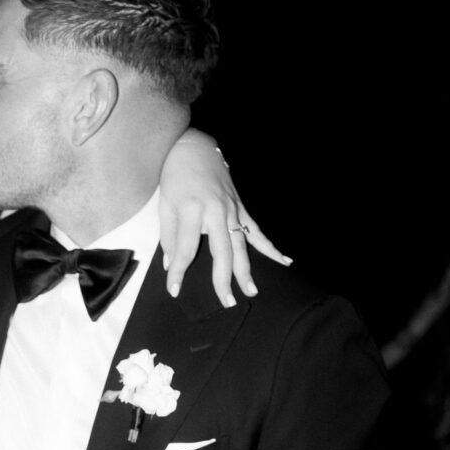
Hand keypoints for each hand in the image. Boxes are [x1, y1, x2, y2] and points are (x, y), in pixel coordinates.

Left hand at [159, 130, 290, 306]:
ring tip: (251, 291)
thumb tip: (172, 265)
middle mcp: (215, 212)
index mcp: (192, 211)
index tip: (174, 290)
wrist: (194, 147)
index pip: (185, 249)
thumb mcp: (165, 205)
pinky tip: (285, 260)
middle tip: (227, 302)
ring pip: (242, 245)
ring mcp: (232, 210)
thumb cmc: (175, 176)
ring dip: (247, 270)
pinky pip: (257, 231)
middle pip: (222, 252)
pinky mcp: (241, 208)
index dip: (179, 272)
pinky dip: (270, 247)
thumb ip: (169, 237)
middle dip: (223, 279)